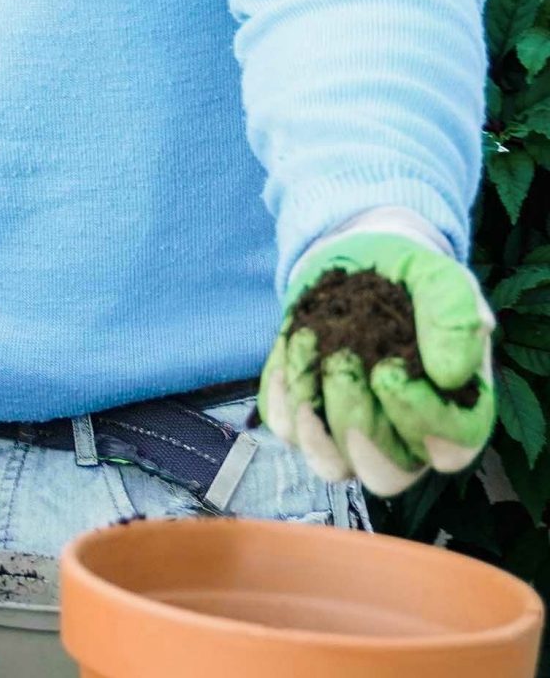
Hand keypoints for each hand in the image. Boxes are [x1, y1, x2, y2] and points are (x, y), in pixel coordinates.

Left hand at [261, 230, 495, 495]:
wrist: (358, 262)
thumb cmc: (410, 280)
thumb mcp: (441, 281)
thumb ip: (456, 319)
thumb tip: (451, 375)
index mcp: (456, 413)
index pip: (450, 450)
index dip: (420, 418)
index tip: (388, 368)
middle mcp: (406, 438)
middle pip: (386, 474)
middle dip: (358, 423)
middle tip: (342, 360)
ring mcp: (352, 436)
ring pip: (333, 464)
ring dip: (313, 413)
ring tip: (310, 344)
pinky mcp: (305, 418)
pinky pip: (286, 430)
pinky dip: (282, 393)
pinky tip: (292, 348)